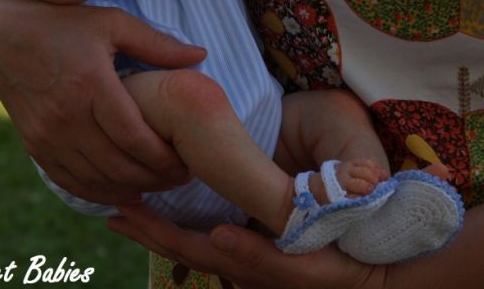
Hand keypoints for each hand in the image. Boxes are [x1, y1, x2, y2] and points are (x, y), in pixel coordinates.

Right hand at [0, 0, 204, 204]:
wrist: (1, 34)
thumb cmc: (64, 23)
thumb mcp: (112, 22)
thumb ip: (157, 44)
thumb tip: (201, 55)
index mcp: (89, 83)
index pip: (133, 136)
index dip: (163, 158)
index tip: (187, 163)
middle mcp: (65, 115)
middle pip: (117, 165)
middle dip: (155, 178)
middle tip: (182, 178)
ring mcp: (45, 134)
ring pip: (95, 179)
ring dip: (131, 189)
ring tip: (160, 186)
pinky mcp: (34, 145)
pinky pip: (70, 181)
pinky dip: (99, 193)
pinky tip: (124, 192)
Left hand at [108, 203, 387, 288]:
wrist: (373, 275)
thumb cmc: (341, 267)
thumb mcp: (309, 263)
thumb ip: (260, 254)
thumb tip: (216, 237)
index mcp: (248, 266)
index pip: (192, 249)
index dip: (157, 231)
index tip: (124, 210)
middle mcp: (241, 266)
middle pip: (182, 248)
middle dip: (146, 230)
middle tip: (111, 209)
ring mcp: (247, 258)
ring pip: (192, 242)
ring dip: (160, 227)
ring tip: (130, 208)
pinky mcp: (255, 247)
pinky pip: (209, 236)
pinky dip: (184, 225)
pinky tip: (177, 210)